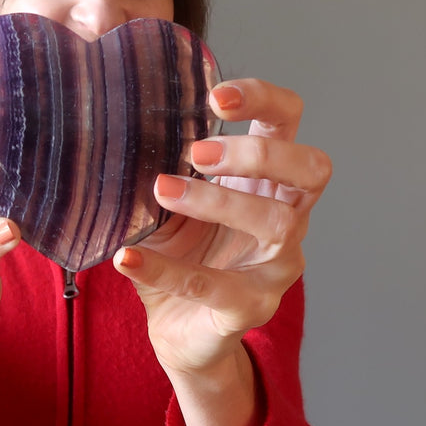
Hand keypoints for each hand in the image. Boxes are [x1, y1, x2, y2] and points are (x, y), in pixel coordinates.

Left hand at [114, 78, 331, 375]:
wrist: (179, 329)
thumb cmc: (182, 253)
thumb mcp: (169, 202)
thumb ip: (162, 167)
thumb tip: (114, 130)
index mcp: (268, 179)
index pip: (289, 121)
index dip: (264, 99)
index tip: (216, 96)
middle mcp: (288, 217)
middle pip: (311, 168)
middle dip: (257, 153)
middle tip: (198, 152)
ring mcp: (278, 265)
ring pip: (276, 222)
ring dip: (217, 201)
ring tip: (162, 190)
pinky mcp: (253, 306)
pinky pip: (213, 286)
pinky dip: (166, 269)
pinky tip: (127, 258)